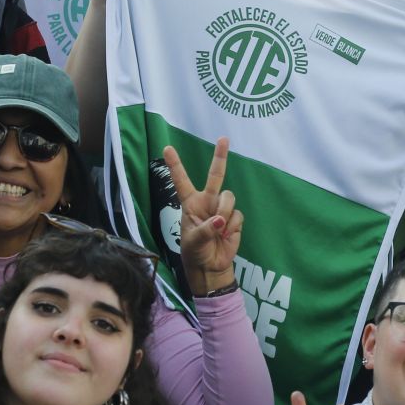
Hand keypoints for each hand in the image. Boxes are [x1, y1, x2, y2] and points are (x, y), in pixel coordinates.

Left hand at [164, 139, 241, 294]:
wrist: (210, 266)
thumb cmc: (195, 251)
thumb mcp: (193, 241)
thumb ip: (205, 229)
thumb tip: (220, 219)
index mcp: (190, 203)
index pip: (181, 181)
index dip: (175, 165)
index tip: (167, 148)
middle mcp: (207, 201)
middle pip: (215, 175)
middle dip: (220, 156)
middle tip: (224, 138)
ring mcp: (221, 208)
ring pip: (229, 197)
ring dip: (225, 212)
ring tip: (219, 229)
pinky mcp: (234, 218)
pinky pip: (237, 215)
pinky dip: (232, 226)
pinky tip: (226, 235)